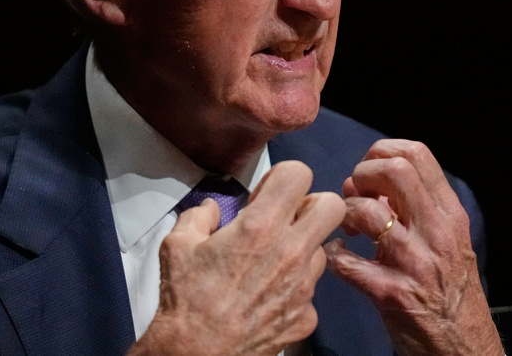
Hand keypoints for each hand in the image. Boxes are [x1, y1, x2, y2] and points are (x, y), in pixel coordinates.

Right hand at [130, 160, 345, 355]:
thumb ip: (200, 215)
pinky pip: (311, 290)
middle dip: (312, 205)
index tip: (267, 194)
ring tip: (272, 262)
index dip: (283, 178)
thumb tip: (212, 208)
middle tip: (287, 218)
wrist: (196, 355)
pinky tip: (269, 296)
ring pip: (323, 249)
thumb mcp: (178, 244)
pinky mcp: (306, 315)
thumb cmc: (186, 300)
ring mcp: (303, 285)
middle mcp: (290, 251)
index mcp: (260, 226)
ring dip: (303, 248)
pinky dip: (294, 289)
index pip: (299, 174)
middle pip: (333, 205)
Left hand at [324, 140, 503, 355]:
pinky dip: (334, 255)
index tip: (369, 171)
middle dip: (362, 174)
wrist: (464, 349)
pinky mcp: (393, 294)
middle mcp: (437, 233)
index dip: (382, 152)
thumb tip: (377, 185)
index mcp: (450, 215)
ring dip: (346, 213)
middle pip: (394, 171)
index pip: (418, 154)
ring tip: (347, 228)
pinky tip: (338, 258)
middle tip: (355, 194)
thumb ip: (416, 210)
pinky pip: (348, 262)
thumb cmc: (450, 294)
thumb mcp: (446, 242)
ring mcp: (416, 263)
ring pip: (368, 212)